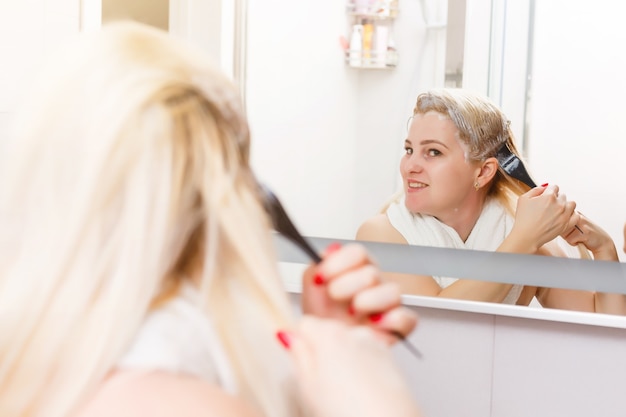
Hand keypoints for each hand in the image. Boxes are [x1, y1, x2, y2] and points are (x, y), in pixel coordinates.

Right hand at [280, 316, 421, 416]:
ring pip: (349, 341)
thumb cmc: (350, 411)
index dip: (301, 342)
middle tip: (322, 380)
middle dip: (322, 348)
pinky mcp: (388, 357)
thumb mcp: (309, 387)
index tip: (301, 358)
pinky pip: (367, 352)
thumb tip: (288, 336)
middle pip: (328, 330)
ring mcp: (374, 343)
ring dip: (344, 356)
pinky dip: (362, 364)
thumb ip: (298, 355)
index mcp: (329, 335)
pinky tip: (361, 388)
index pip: (305, 323)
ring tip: (344, 388)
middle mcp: (353, 333)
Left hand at [301, 243, 416, 343]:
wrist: (324, 346)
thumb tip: (328, 251)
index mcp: (355, 270)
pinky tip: (372, 326)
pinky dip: (391, 321)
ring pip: (393, 291)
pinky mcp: (398, 327)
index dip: (339, 263)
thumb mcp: (311, 290)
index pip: (358, 253)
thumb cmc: (321, 319)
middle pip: (372, 273)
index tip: (321, 277)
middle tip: (334, 296)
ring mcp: (388, 305)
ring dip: (368, 302)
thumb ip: (317, 266)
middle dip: (347, 286)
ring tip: (352, 313)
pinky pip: (407, 318)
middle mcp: (374, 284)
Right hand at [510, 185, 578, 250]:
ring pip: (571, 204)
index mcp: (549, 196)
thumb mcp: (523, 199)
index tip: (545, 197)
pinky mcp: (567, 224)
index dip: (548, 192)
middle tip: (547, 206)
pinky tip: (564, 217)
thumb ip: (535, 190)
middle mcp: (559, 204)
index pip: (554, 187)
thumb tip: (545, 187)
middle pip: (562, 195)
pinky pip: (576, 215)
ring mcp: (565, 214)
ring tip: (557, 211)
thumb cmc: (523, 219)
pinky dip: (571, 215)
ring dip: (565, 205)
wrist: (526, 236)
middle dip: (556, 199)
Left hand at [562, 213, 617, 260]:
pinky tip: (582, 240)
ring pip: (564, 233)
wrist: (602, 242)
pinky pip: (570, 240)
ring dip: (569, 238)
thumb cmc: (585, 234)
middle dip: (564, 233)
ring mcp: (582, 223)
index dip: (561, 227)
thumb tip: (550, 223)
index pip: (558, 219)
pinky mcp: (585, 232)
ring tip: (578, 237)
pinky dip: (574, 243)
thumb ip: (564, 222)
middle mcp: (578, 216)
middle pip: (560, 226)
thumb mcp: (574, 225)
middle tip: (575, 234)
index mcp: (575, 213)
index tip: (569, 229)